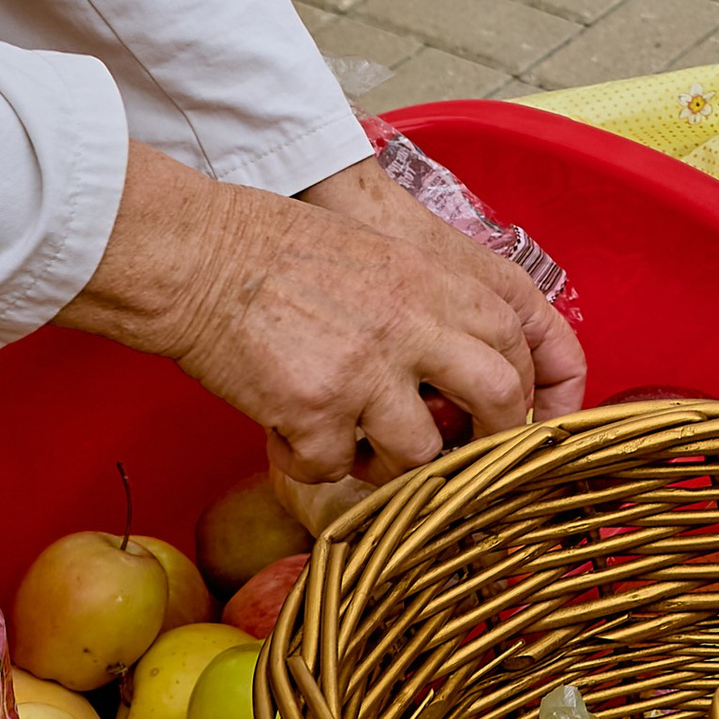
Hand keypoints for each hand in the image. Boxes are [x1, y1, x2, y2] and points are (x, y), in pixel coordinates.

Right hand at [59, 142, 572, 484]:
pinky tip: (288, 434)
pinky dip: (310, 463)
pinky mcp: (314, 409)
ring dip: (390, 466)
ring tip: (353, 448)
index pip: (517, 342)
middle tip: (465, 462)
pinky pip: (332, 467)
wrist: (199, 256)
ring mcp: (366, 370)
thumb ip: (428, 306)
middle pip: (500, 398)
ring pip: (419, 453)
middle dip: (493, 442)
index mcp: (435, 283)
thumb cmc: (278, 251)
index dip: (519, 389)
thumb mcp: (379, 258)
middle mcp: (413, 325)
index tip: (502, 417)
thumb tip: (460, 366)